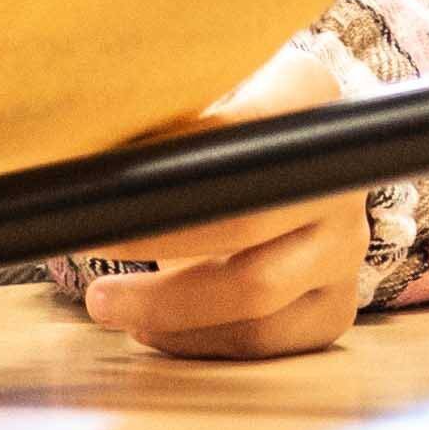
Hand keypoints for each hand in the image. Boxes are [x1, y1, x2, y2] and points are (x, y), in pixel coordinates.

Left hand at [78, 34, 375, 358]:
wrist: (281, 164)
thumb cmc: (217, 124)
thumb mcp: (197, 88)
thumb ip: (159, 107)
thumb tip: (83, 139)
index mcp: (307, 98)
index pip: (239, 131)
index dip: (168, 167)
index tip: (102, 190)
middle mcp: (339, 174)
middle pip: (244, 223)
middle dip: (154, 243)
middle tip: (91, 248)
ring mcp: (345, 246)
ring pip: (255, 297)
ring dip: (166, 310)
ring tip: (108, 302)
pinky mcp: (334, 305)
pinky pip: (264, 341)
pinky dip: (198, 341)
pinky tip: (154, 327)